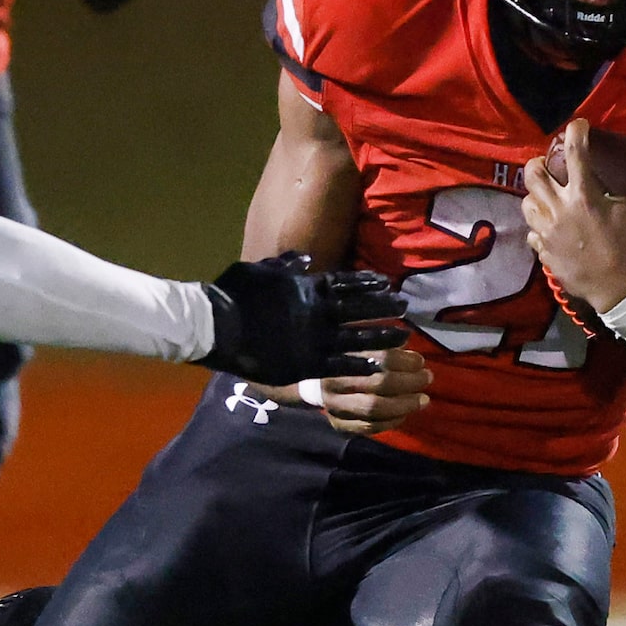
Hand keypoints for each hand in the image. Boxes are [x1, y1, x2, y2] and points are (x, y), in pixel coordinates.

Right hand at [199, 252, 406, 383]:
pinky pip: (341, 365)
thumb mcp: (262, 268)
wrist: (219, 326)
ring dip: (382, 336)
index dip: (367, 284)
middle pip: (360, 308)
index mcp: (308, 288)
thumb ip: (286, 264)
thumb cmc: (235, 294)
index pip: (346, 283)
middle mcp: (318, 312)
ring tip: (404, 337)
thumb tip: (305, 258)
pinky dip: (361, 365)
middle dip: (383, 307)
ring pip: (359, 337)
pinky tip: (380, 367)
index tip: (386, 283)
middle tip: (405, 307)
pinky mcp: (308, 363)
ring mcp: (315, 338)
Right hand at [307, 346, 431, 436]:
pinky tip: (405, 413)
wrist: (306, 382)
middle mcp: (333, 381)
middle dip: (410, 382)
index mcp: (338, 355)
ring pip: (374, 410)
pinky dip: (392, 421)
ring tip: (423, 399)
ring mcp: (334, 407)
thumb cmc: (339, 356)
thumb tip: (407, 342)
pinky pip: (369, 427)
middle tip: (427, 378)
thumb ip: (377, 341)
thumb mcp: (354, 341)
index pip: (378, 358)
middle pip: (379, 384)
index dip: (405, 360)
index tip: (420, 360)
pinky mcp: (339, 424)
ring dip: (405, 405)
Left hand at [521, 119, 625, 313]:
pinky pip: (532, 232)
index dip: (575, 131)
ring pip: (527, 203)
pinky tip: (552, 227)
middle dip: (539, 163)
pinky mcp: (545, 253)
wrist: (623, 293)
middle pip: (532, 174)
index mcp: (585, 196)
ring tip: (550, 196)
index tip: (580, 125)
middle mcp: (559, 211)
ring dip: (536, 195)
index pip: (573, 152)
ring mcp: (548, 233)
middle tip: (551, 165)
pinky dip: (539, 226)